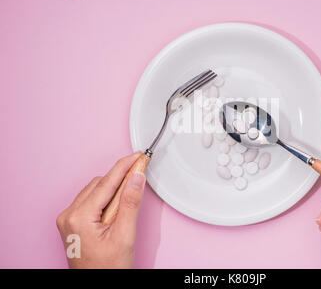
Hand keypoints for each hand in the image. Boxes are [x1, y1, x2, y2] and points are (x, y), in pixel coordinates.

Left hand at [56, 152, 145, 267]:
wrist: (97, 285)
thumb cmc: (108, 268)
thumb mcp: (124, 236)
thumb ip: (130, 203)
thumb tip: (136, 177)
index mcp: (79, 217)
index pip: (106, 183)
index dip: (125, 166)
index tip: (138, 156)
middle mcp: (69, 215)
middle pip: (100, 184)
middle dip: (120, 177)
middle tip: (140, 170)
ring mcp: (68, 219)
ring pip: (95, 190)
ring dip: (113, 188)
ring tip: (130, 196)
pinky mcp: (73, 223)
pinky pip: (90, 200)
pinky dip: (106, 198)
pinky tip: (117, 205)